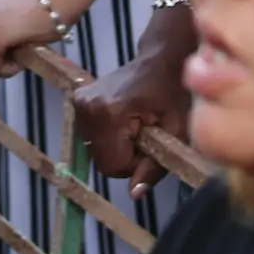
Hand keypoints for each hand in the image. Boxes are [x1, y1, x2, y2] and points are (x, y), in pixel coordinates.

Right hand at [71, 28, 193, 197]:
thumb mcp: (176, 132)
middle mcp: (85, 106)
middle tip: (147, 135)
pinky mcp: (78, 101)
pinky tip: (126, 121)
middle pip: (101, 159)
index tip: (152, 144)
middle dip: (126, 157)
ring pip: (95, 150)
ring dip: (118, 148)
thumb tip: (135, 194)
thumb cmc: (175, 91)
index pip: (112, 166)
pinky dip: (110, 137)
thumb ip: (155, 166)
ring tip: (138, 126)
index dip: (136, 164)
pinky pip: (92, 137)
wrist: (162, 60)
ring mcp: (78, 102)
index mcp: (107, 112)